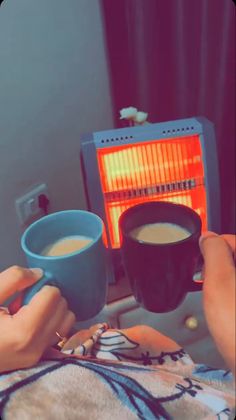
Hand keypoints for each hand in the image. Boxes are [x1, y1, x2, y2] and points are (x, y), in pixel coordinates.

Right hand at [0, 266, 75, 372]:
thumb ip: (13, 279)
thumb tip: (38, 273)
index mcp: (23, 331)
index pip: (52, 295)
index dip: (40, 285)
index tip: (25, 288)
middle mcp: (35, 347)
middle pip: (63, 307)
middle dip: (47, 297)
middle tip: (23, 298)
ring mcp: (37, 356)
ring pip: (66, 321)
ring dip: (52, 309)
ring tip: (27, 309)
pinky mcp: (36, 359)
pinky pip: (59, 333)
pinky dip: (51, 321)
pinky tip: (28, 320)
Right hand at [199, 232, 234, 372]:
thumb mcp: (220, 280)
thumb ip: (214, 251)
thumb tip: (208, 236)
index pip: (233, 239)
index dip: (212, 248)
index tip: (199, 262)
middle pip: (235, 258)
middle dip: (219, 264)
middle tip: (204, 280)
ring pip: (235, 276)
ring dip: (224, 279)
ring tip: (214, 295)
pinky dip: (231, 294)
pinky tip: (226, 308)